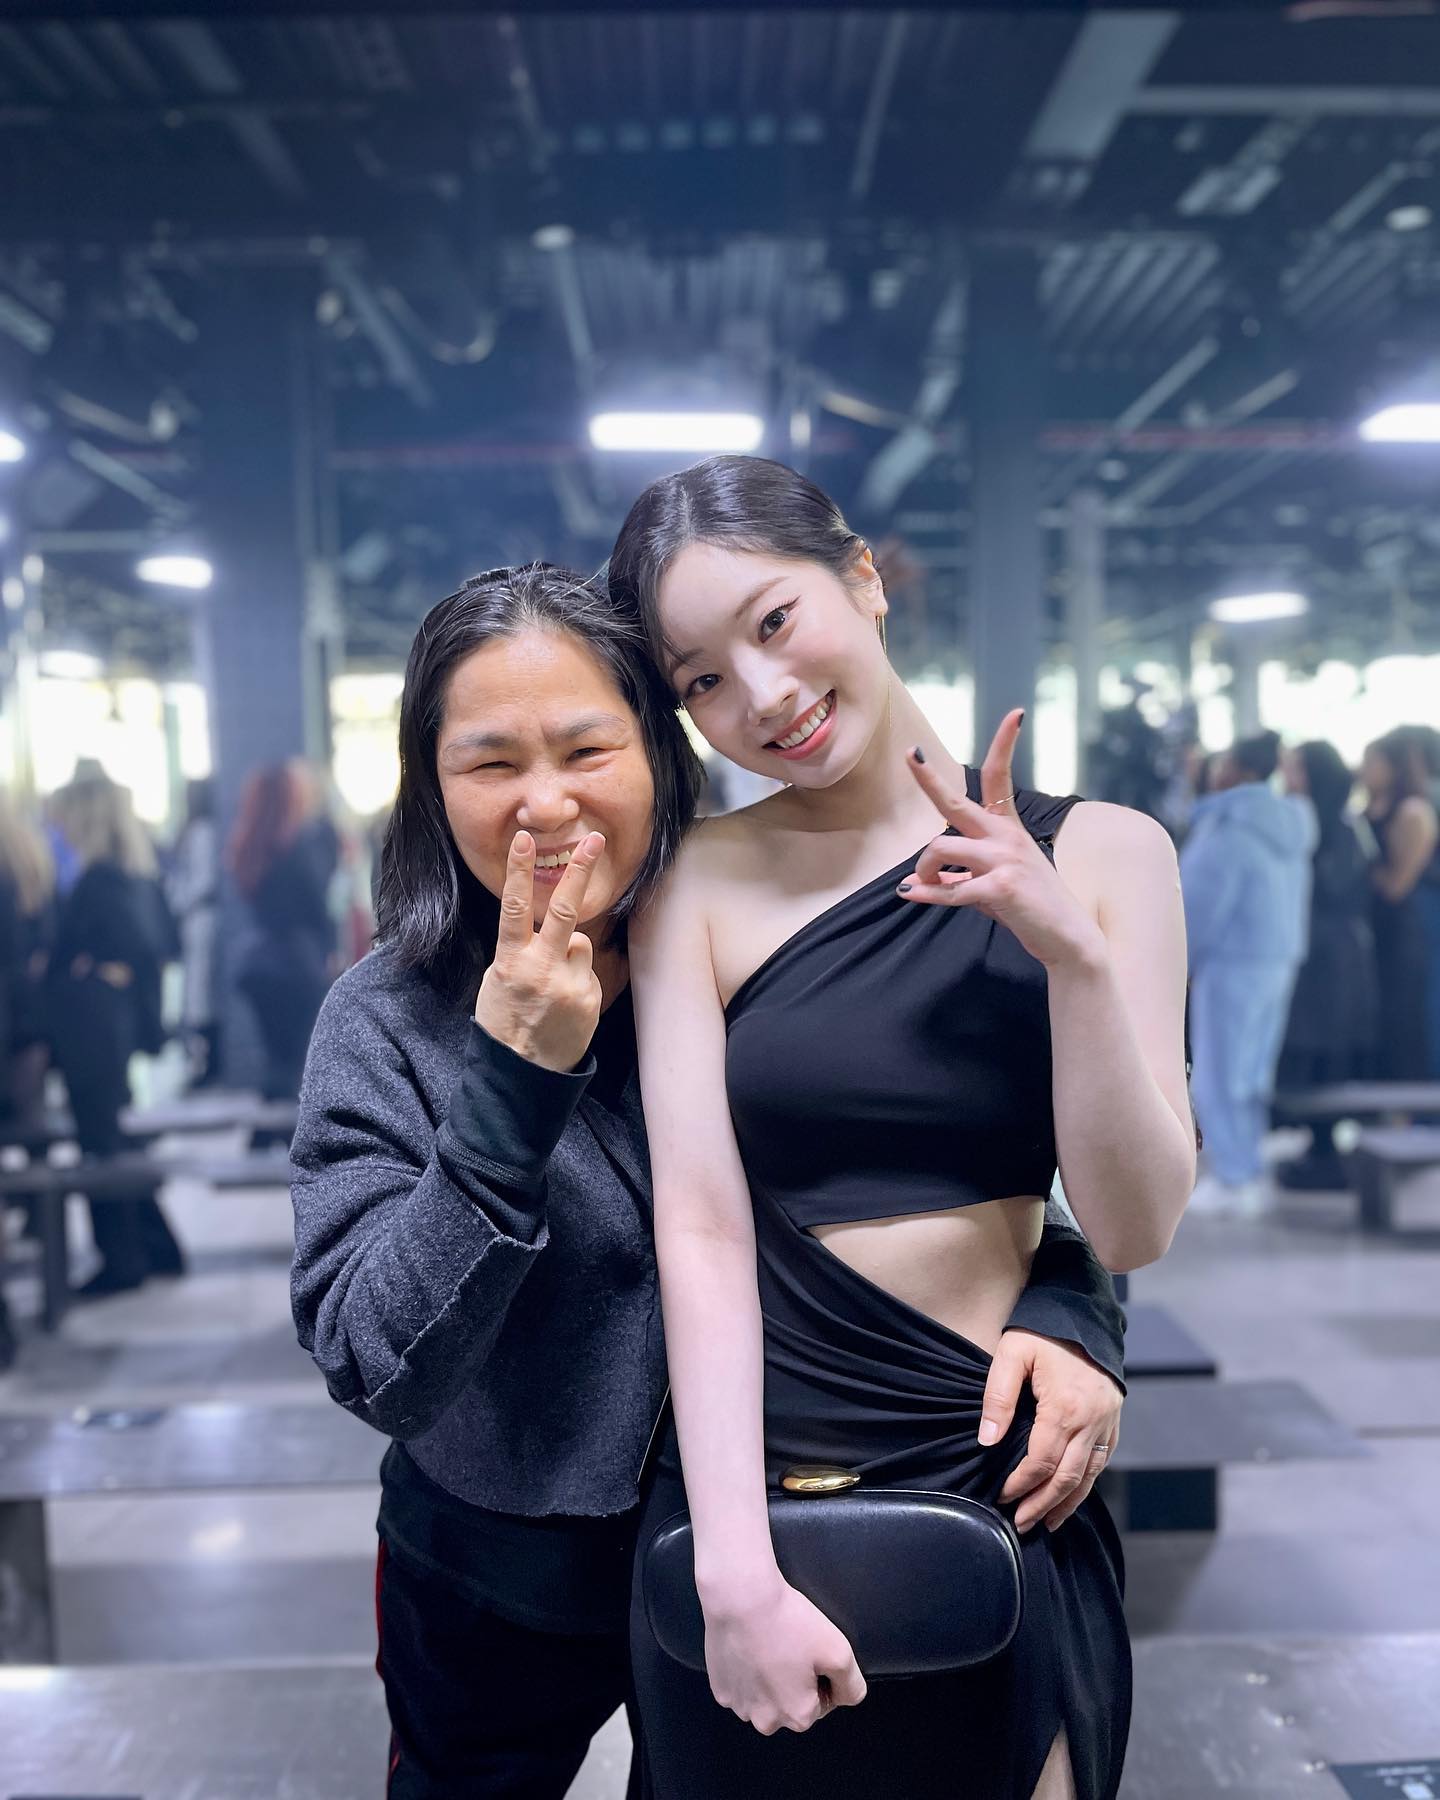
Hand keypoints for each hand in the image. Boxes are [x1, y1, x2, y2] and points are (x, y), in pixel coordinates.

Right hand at [474, 830, 604, 1072]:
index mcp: (511, 960)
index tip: (524, 839)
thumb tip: (545, 928)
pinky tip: (564, 1004)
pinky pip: (589, 972)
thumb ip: (520, 950)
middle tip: (596, 841)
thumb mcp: (497, 979)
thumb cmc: (504, 1019)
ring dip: (571, 955)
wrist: (522, 1070)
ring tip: (554, 986)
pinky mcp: (590, 999)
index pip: (514, 908)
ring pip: (580, 945)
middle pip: (564, 911)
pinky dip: (579, 981)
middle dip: (579, 872)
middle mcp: (541, 968)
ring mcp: (569, 984)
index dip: (518, 871)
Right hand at [704, 1575, 866, 1735]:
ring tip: (770, 1644)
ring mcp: (739, 1705)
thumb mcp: (839, 1651)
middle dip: (795, 1681)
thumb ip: (852, 1684)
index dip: (821, 1674)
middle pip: (791, 1704)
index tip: (811, 1651)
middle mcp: (766, 1721)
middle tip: (791, 1646)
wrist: (741, 1596)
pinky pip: (741, 1685)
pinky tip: (750, 1646)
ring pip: (764, 1696)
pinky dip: (746, 1670)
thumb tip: (847, 1696)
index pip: (822, 1702)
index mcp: (797, 1716)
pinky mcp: (720, 1687)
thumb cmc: (787, 1622)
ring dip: (769, 1678)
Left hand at [899, 710, 1103, 969]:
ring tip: (925, 883)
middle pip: (956, 802)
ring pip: (941, 848)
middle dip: (928, 778)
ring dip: (925, 868)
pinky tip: (912, 894)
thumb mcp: (997, 882)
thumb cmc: (1032, 907)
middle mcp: (1006, 837)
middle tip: (909, 754)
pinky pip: (949, 888)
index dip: (1006, 744)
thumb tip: (917, 881)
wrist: (1067, 938)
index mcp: (1008, 828)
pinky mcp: (1000, 887)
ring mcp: (1004, 859)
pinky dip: (928, 894)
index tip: (1016, 713)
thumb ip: (962, 873)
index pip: (1002, 778)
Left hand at [981, 1329, 1122, 1533]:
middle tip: (1022, 1524)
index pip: (1041, 1462)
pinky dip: (1086, 1483)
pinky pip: (1102, 1460)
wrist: (1083, 1312)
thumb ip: (998, 1398)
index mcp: (1065, 1408)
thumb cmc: (1042, 1331)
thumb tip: (988, 1442)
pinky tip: (1072, 1495)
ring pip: (1088, 1475)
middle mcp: (1092, 1421)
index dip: (1021, 1484)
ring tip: (1046, 1522)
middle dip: (1042, 1504)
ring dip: (1066, 1502)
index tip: (1002, 1497)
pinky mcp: (1114, 1419)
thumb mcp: (1011, 1354)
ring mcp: (1107, 1422)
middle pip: (1066, 1477)